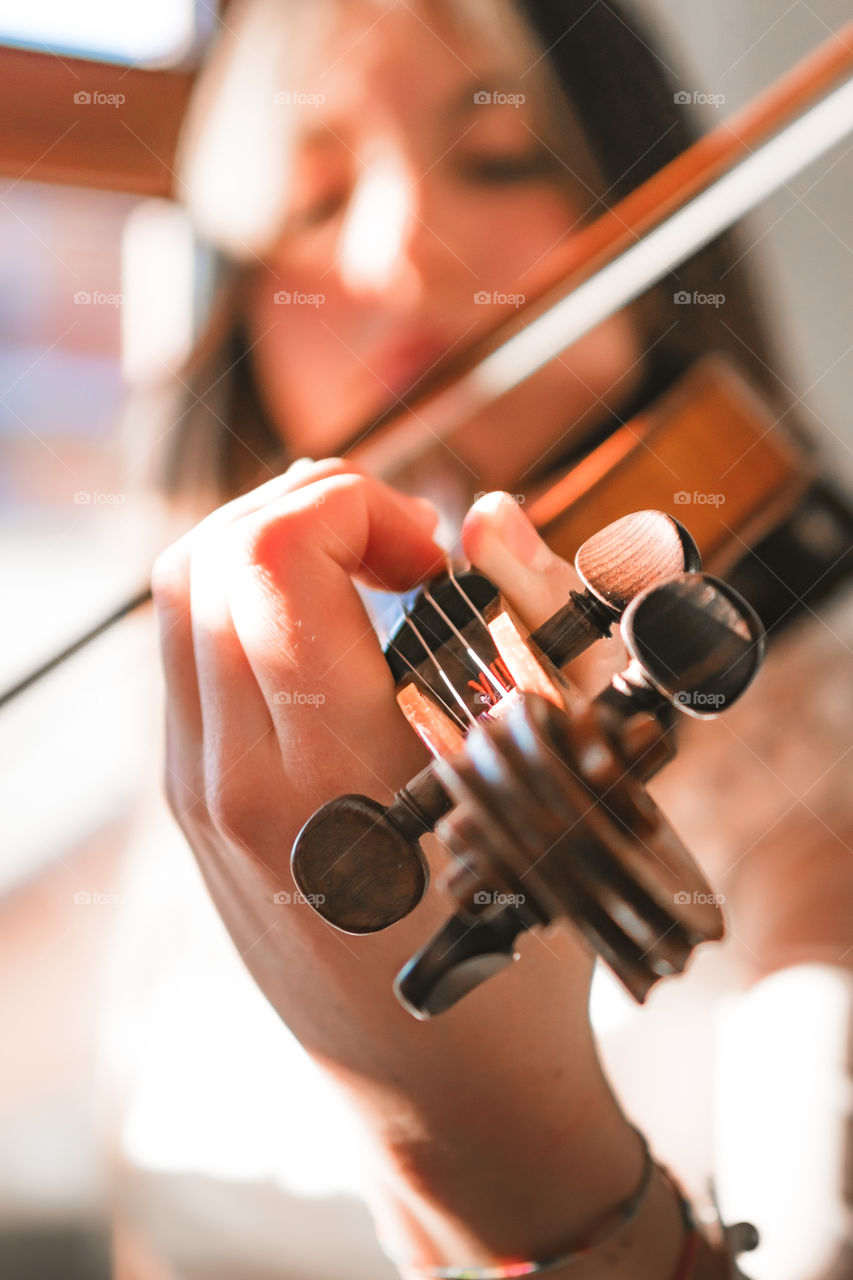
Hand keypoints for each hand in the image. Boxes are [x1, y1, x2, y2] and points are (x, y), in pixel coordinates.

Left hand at [152, 465, 639, 1265]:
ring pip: (184, 598)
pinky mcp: (193, 807)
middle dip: (313, 508)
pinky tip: (329, 637)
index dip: (358, 506)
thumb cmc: (518, 964)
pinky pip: (190, 657)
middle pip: (211, 556)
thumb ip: (533, 632)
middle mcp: (235, 781)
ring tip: (367, 579)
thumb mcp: (558, 795)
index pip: (275, 557)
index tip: (432, 559)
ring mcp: (198, 797)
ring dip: (274, 550)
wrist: (441, 1094)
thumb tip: (488, 515)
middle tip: (402, 553)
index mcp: (330, 777)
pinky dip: (250, 606)